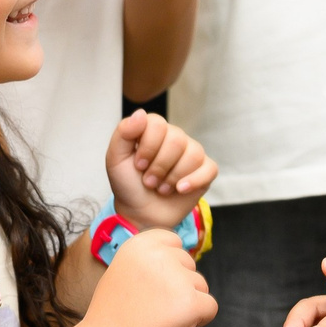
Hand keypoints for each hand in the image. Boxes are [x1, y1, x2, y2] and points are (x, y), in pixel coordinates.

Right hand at [77, 229, 214, 326]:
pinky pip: (210, 307)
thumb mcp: (123, 272)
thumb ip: (150, 262)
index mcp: (139, 244)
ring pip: (201, 286)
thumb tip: (181, 259)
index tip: (153, 286)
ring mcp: (176, 278)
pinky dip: (198, 320)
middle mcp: (158, 255)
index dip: (170, 266)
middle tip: (151, 308)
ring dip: (187, 303)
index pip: (174, 241)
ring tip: (158, 319)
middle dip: (179, 286)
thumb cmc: (112, 317)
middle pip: (189, 264)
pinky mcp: (190, 303)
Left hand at [106, 109, 216, 229]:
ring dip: (173, 177)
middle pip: (177, 140)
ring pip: (193, 154)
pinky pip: (209, 168)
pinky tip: (180, 189)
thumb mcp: (115, 159)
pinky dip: (194, 181)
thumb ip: (123, 133)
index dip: (147, 148)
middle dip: (159, 167)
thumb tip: (140, 113)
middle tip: (149, 181)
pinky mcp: (205, 171)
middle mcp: (175, 137)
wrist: (140, 213)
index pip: (158, 125)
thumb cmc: (128, 184)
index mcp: (154, 130)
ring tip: (161, 188)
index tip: (138, 166)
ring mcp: (192, 153)